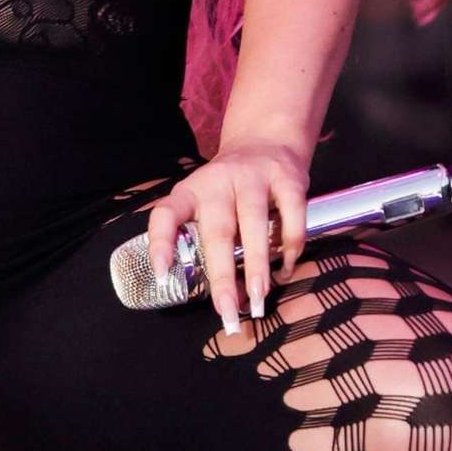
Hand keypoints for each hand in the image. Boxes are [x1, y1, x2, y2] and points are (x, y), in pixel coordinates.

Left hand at [145, 140, 309, 335]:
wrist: (266, 140)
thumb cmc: (231, 189)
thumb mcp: (207, 204)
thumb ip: (211, 244)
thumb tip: (228, 300)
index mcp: (190, 191)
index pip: (166, 214)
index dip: (160, 243)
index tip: (162, 275)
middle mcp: (218, 181)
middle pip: (217, 230)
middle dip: (221, 275)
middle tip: (226, 310)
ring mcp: (253, 177)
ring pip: (254, 224)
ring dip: (257, 264)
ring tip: (258, 297)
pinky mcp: (287, 178)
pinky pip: (291, 216)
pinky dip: (290, 247)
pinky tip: (286, 269)